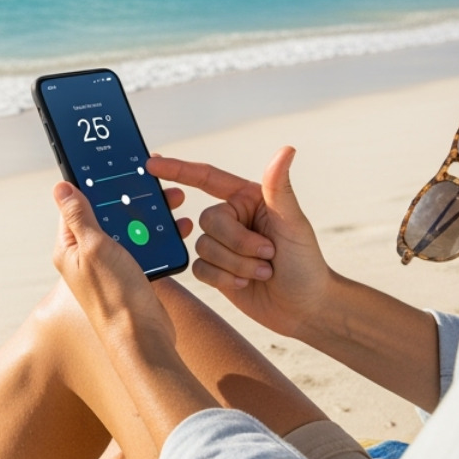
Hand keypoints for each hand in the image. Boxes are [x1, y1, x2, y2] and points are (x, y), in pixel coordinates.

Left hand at [50, 182, 175, 348]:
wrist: (143, 338)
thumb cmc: (114, 297)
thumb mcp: (94, 247)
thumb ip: (79, 216)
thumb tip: (60, 187)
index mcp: (69, 248)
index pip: (78, 205)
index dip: (96, 184)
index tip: (116, 166)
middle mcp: (86, 256)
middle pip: (108, 213)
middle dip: (131, 197)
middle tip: (156, 184)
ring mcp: (109, 266)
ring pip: (129, 228)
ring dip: (150, 215)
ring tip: (173, 200)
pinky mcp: (131, 275)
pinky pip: (144, 246)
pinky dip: (160, 236)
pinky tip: (177, 227)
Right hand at [148, 147, 334, 338]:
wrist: (305, 308)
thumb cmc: (306, 262)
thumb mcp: (293, 223)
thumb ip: (279, 187)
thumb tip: (286, 150)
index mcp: (247, 198)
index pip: (207, 178)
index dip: (179, 170)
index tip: (153, 164)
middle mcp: (233, 218)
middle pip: (207, 220)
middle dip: (237, 243)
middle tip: (268, 255)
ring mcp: (223, 245)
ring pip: (202, 247)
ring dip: (234, 264)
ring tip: (263, 272)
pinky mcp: (216, 270)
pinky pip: (199, 269)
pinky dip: (222, 278)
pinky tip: (245, 283)